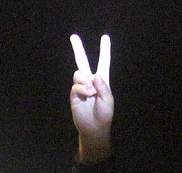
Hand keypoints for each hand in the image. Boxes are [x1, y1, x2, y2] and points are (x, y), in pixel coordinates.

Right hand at [70, 34, 112, 162]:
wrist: (94, 127)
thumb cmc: (104, 114)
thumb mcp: (108, 100)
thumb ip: (103, 86)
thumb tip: (94, 75)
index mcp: (102, 80)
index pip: (103, 62)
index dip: (104, 50)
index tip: (105, 37)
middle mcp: (90, 81)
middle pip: (82, 61)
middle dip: (77, 48)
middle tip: (73, 37)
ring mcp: (81, 87)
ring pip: (78, 73)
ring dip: (85, 80)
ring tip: (91, 91)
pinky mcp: (74, 94)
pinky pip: (76, 86)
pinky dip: (82, 89)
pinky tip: (88, 94)